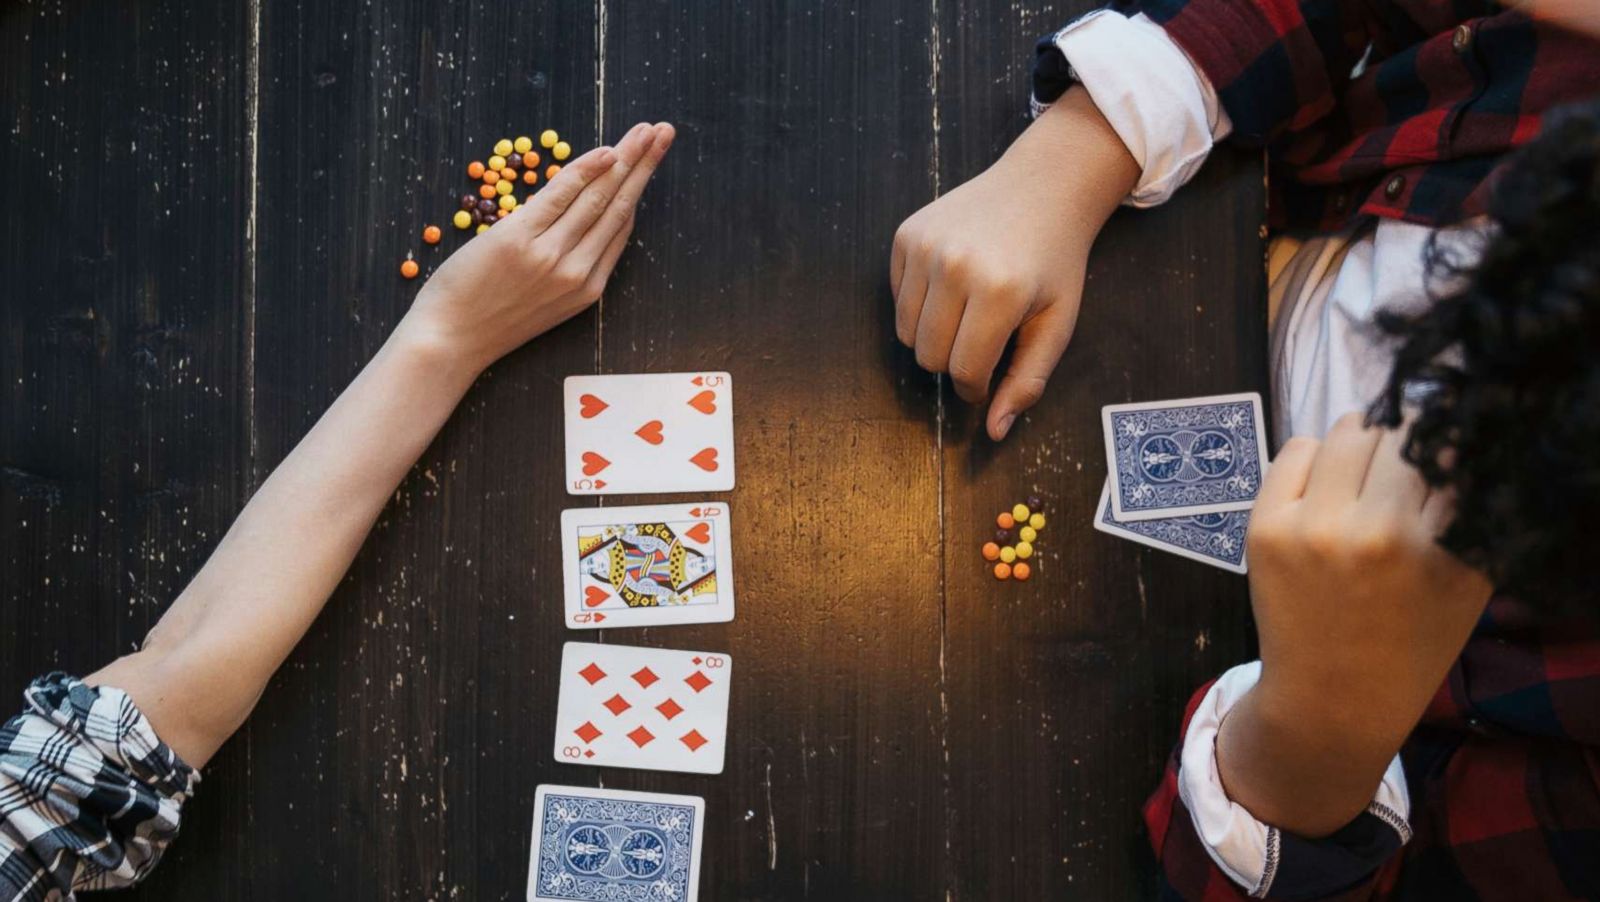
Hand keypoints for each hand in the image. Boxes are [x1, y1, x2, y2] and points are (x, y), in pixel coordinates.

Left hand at [400, 121, 675, 371]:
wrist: (450, 341)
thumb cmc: (486, 322)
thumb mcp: (541, 305)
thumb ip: (563, 267)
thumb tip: (571, 224)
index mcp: (587, 289)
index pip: (619, 229)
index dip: (636, 190)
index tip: (649, 161)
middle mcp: (578, 271)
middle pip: (619, 207)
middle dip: (644, 166)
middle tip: (664, 132)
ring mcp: (551, 255)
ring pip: (598, 198)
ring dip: (626, 158)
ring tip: (646, 130)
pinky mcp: (521, 240)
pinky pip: (561, 196)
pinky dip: (586, 170)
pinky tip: (608, 151)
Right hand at [890, 88, 1136, 439]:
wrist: (1043, 186)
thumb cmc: (1055, 261)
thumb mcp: (1057, 324)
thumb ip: (1028, 381)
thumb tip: (994, 431)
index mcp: (1000, 291)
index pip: (964, 370)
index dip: (975, 388)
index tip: (987, 381)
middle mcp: (956, 266)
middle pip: (928, 355)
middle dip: (952, 363)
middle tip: (980, 343)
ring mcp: (925, 246)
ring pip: (904, 331)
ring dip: (932, 337)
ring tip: (966, 316)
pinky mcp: (905, 234)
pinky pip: (896, 297)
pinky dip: (918, 304)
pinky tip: (951, 285)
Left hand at [1217, 413, 1493, 834]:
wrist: (1332, 698)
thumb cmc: (1410, 640)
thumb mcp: (1466, 581)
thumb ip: (1468, 510)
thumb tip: (1455, 438)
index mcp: (1436, 547)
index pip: (1447, 449)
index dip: (1444, 444)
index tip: (1439, 455)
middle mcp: (1375, 531)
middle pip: (1396, 433)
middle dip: (1403, 444)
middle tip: (1399, 470)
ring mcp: (1313, 527)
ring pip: (1346, 433)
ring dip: (1360, 444)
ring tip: (1363, 476)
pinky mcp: (1266, 527)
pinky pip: (1296, 449)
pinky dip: (1314, 457)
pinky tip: (1324, 486)